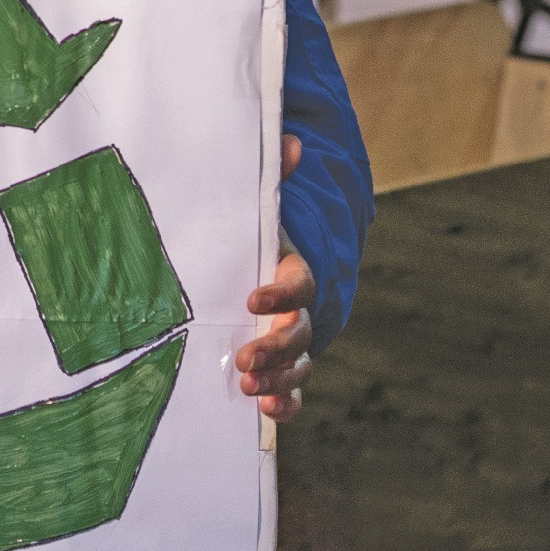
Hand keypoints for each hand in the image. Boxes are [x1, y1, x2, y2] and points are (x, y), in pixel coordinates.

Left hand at [237, 136, 314, 421]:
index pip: (299, 283)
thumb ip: (276, 178)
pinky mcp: (285, 366)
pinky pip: (294, 389)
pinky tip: (268, 410)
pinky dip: (286, 402)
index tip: (253, 299)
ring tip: (250, 387)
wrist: (281, 265)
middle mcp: (303, 310)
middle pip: (301, 332)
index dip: (281, 293)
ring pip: (300, 364)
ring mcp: (296, 341)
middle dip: (277, 347)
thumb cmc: (263, 235)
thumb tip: (287, 140)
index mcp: (298, 271)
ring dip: (279, 377)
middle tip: (247, 358)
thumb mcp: (265, 207)